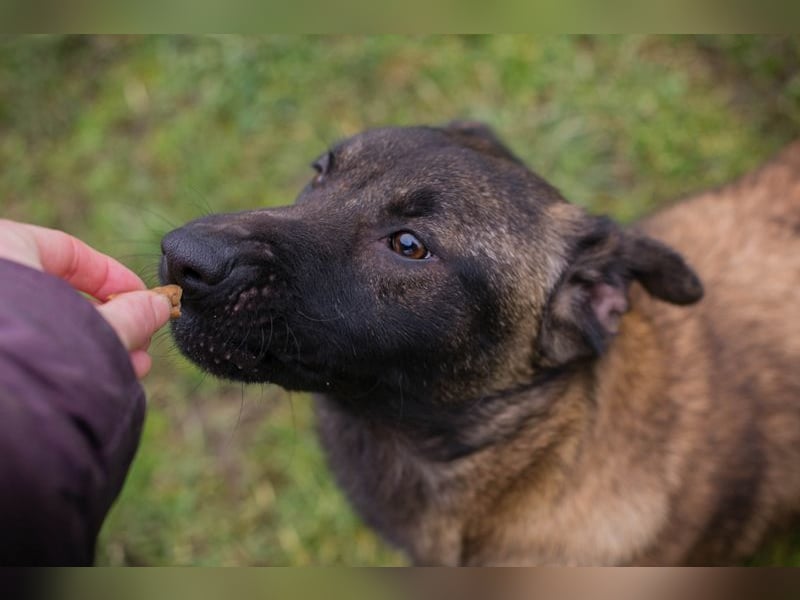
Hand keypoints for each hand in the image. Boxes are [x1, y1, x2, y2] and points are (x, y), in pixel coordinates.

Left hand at [0, 219, 171, 377]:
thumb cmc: (29, 356)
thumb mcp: (96, 331)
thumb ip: (132, 315)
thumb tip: (159, 306)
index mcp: (1, 247)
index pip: (67, 251)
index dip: (115, 278)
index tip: (145, 302)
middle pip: (55, 292)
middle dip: (107, 321)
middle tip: (139, 347)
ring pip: (39, 324)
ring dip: (88, 344)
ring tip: (126, 371)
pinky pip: (20, 344)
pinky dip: (55, 357)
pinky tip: (90, 380)